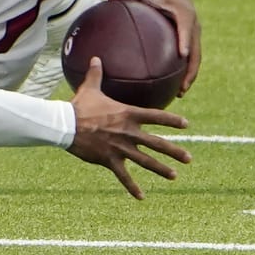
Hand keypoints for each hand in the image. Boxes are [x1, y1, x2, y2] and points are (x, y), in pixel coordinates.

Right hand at [67, 57, 190, 198]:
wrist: (65, 124)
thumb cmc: (78, 105)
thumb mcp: (89, 88)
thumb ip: (96, 74)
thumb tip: (96, 57)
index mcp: (128, 114)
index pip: (156, 117)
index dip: (172, 121)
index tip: (186, 125)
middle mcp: (129, 132)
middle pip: (157, 143)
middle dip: (174, 151)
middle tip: (189, 158)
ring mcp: (120, 148)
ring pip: (146, 161)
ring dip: (161, 169)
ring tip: (174, 176)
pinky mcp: (109, 160)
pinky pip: (124, 176)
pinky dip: (132, 187)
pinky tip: (142, 197)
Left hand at [110, 0, 200, 96]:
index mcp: (184, 13)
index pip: (186, 28)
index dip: (185, 41)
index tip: (182, 55)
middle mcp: (193, 26)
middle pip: (196, 51)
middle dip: (191, 70)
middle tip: (182, 87)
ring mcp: (194, 35)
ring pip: (195, 59)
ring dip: (189, 76)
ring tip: (179, 93)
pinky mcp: (191, 40)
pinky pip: (189, 59)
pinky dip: (182, 72)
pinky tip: (170, 87)